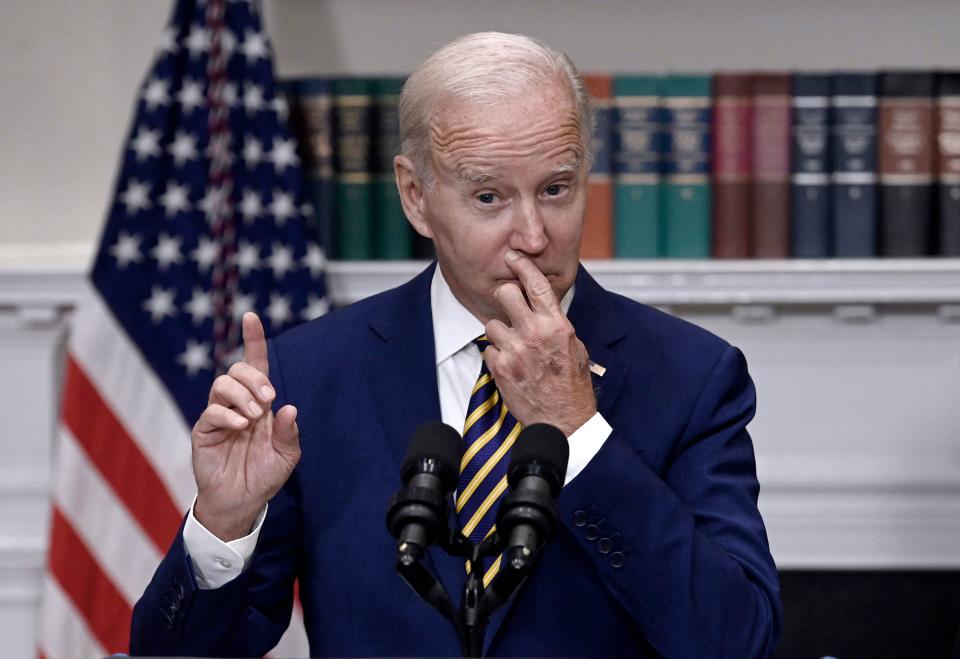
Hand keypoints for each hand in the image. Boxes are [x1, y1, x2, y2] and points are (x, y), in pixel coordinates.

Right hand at [191, 312, 300, 540]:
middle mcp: (238, 404)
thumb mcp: (287, 455)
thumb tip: (289, 409)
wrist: (242, 502)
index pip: (255, 364)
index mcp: (259, 403)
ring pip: (222, 385)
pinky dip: (228, 415)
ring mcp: (219, 416)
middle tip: (268, 400)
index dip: (253, 340)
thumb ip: (290, 432)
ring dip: (242, 395)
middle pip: (238, 369)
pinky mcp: (204, 431)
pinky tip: (240, 427)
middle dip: (255, 378)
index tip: (251, 317)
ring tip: (254, 419)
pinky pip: (211, 412)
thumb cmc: (264, 474)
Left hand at [483, 251, 596, 436]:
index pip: (537, 284)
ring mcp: (516, 351)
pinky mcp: (501, 368)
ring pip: (492, 324)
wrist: (564, 421)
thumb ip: (557, 326)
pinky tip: (511, 367)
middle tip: (508, 308)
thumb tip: (544, 310)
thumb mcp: (575, 348)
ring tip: (514, 348)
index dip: (522, 265)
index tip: (513, 256)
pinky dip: (497, 356)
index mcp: (557, 325)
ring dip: (500, 333)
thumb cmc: (573, 386)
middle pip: (505, 294)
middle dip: (504, 298)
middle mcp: (535, 334)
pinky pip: (489, 350)